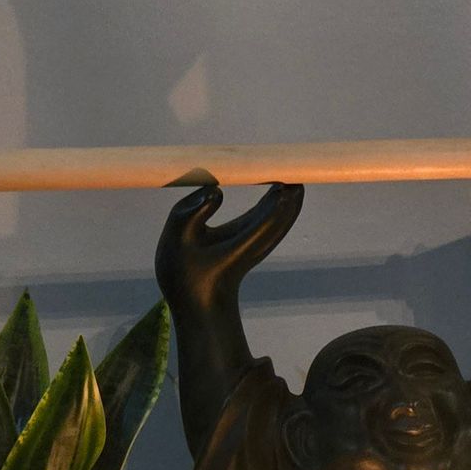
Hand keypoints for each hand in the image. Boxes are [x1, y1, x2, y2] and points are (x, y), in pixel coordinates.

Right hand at [156, 181, 304, 304]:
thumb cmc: (183, 275)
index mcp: (242, 243)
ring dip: (288, 195)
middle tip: (294, 161)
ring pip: (282, 218)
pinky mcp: (253, 245)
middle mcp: (257, 244)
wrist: (198, 308)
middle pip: (284, 214)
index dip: (281, 193)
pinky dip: (279, 204)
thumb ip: (192, 212)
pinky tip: (278, 191)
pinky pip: (273, 221)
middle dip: (290, 188)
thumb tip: (217, 191)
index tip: (287, 172)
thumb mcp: (177, 239)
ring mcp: (258, 246)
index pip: (270, 215)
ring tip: (290, 170)